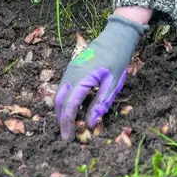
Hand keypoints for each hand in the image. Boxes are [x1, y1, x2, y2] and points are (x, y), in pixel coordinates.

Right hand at [54, 14, 145, 138]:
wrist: (115, 36)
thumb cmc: (117, 60)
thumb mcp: (113, 84)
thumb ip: (101, 104)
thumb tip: (91, 124)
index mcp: (81, 79)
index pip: (68, 107)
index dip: (67, 124)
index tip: (69, 139)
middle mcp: (70, 74)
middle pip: (58, 101)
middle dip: (61, 120)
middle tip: (67, 135)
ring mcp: (69, 70)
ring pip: (59, 94)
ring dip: (61, 110)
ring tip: (69, 124)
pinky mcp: (71, 68)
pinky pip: (63, 87)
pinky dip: (64, 100)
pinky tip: (73, 108)